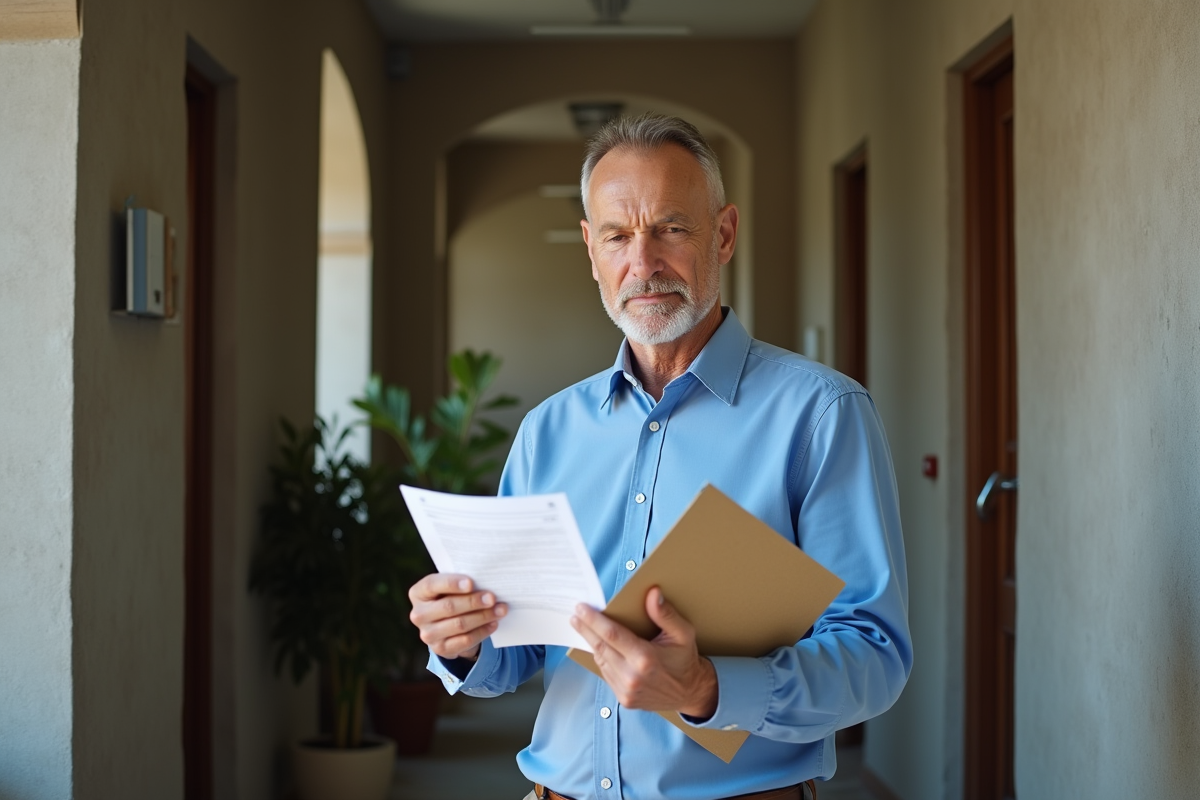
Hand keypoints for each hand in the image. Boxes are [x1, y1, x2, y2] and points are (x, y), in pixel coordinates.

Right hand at [408, 573, 507, 660]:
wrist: (447, 626)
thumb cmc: (451, 598)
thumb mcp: (450, 588)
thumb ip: (461, 584)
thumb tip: (486, 582)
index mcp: (418, 593)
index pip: (432, 585)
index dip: (452, 583)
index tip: (471, 583)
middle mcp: (418, 614)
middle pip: (448, 606)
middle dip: (473, 601)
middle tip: (492, 598)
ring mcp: (428, 634)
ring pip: (459, 624)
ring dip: (483, 616)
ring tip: (500, 610)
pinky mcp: (440, 649)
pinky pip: (465, 640)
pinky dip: (482, 631)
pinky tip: (493, 623)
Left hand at [570, 586, 717, 718]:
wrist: (690, 693)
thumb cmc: (685, 659)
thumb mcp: (683, 633)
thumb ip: (666, 614)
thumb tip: (652, 593)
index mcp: (646, 658)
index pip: (612, 634)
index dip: (593, 620)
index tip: (581, 609)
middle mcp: (633, 676)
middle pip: (601, 647)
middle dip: (586, 629)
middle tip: (575, 615)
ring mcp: (627, 690)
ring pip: (601, 661)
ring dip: (592, 643)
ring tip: (584, 628)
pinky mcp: (624, 699)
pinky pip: (607, 674)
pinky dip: (602, 658)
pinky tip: (600, 647)